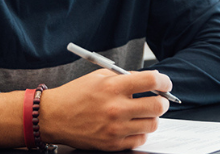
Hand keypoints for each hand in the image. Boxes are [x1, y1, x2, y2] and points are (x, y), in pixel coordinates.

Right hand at [39, 69, 171, 150]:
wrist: (54, 117)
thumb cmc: (75, 95)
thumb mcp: (99, 76)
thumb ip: (125, 77)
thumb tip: (149, 81)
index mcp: (113, 87)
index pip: (152, 82)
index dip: (164, 82)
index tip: (165, 84)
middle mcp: (116, 108)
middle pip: (158, 106)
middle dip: (162, 102)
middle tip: (158, 100)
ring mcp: (115, 128)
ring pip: (152, 124)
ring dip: (151, 117)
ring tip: (142, 113)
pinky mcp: (113, 144)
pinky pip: (140, 139)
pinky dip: (140, 132)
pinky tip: (132, 125)